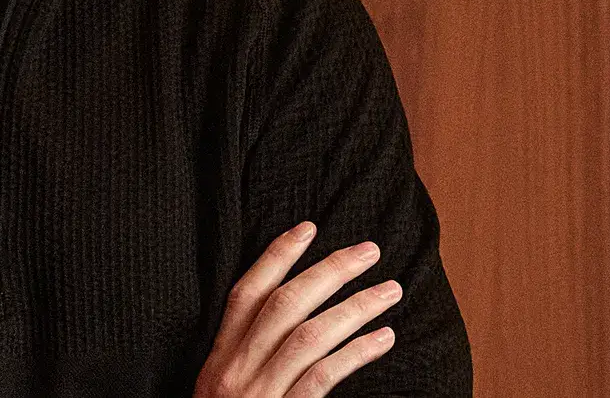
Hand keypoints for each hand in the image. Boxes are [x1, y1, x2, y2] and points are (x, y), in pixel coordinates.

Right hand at [193, 222, 400, 397]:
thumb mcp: (222, 394)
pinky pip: (323, 377)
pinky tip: (383, 338)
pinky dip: (357, 352)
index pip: (245, 293)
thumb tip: (289, 326)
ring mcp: (258, 394)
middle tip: (369, 250)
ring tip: (390, 290)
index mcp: (218, 359)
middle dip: (329, 270)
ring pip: (309, 335)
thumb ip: (247, 360)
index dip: (276, 256)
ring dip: (355, 307)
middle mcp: (235, 370)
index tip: (308, 228)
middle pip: (284, 305)